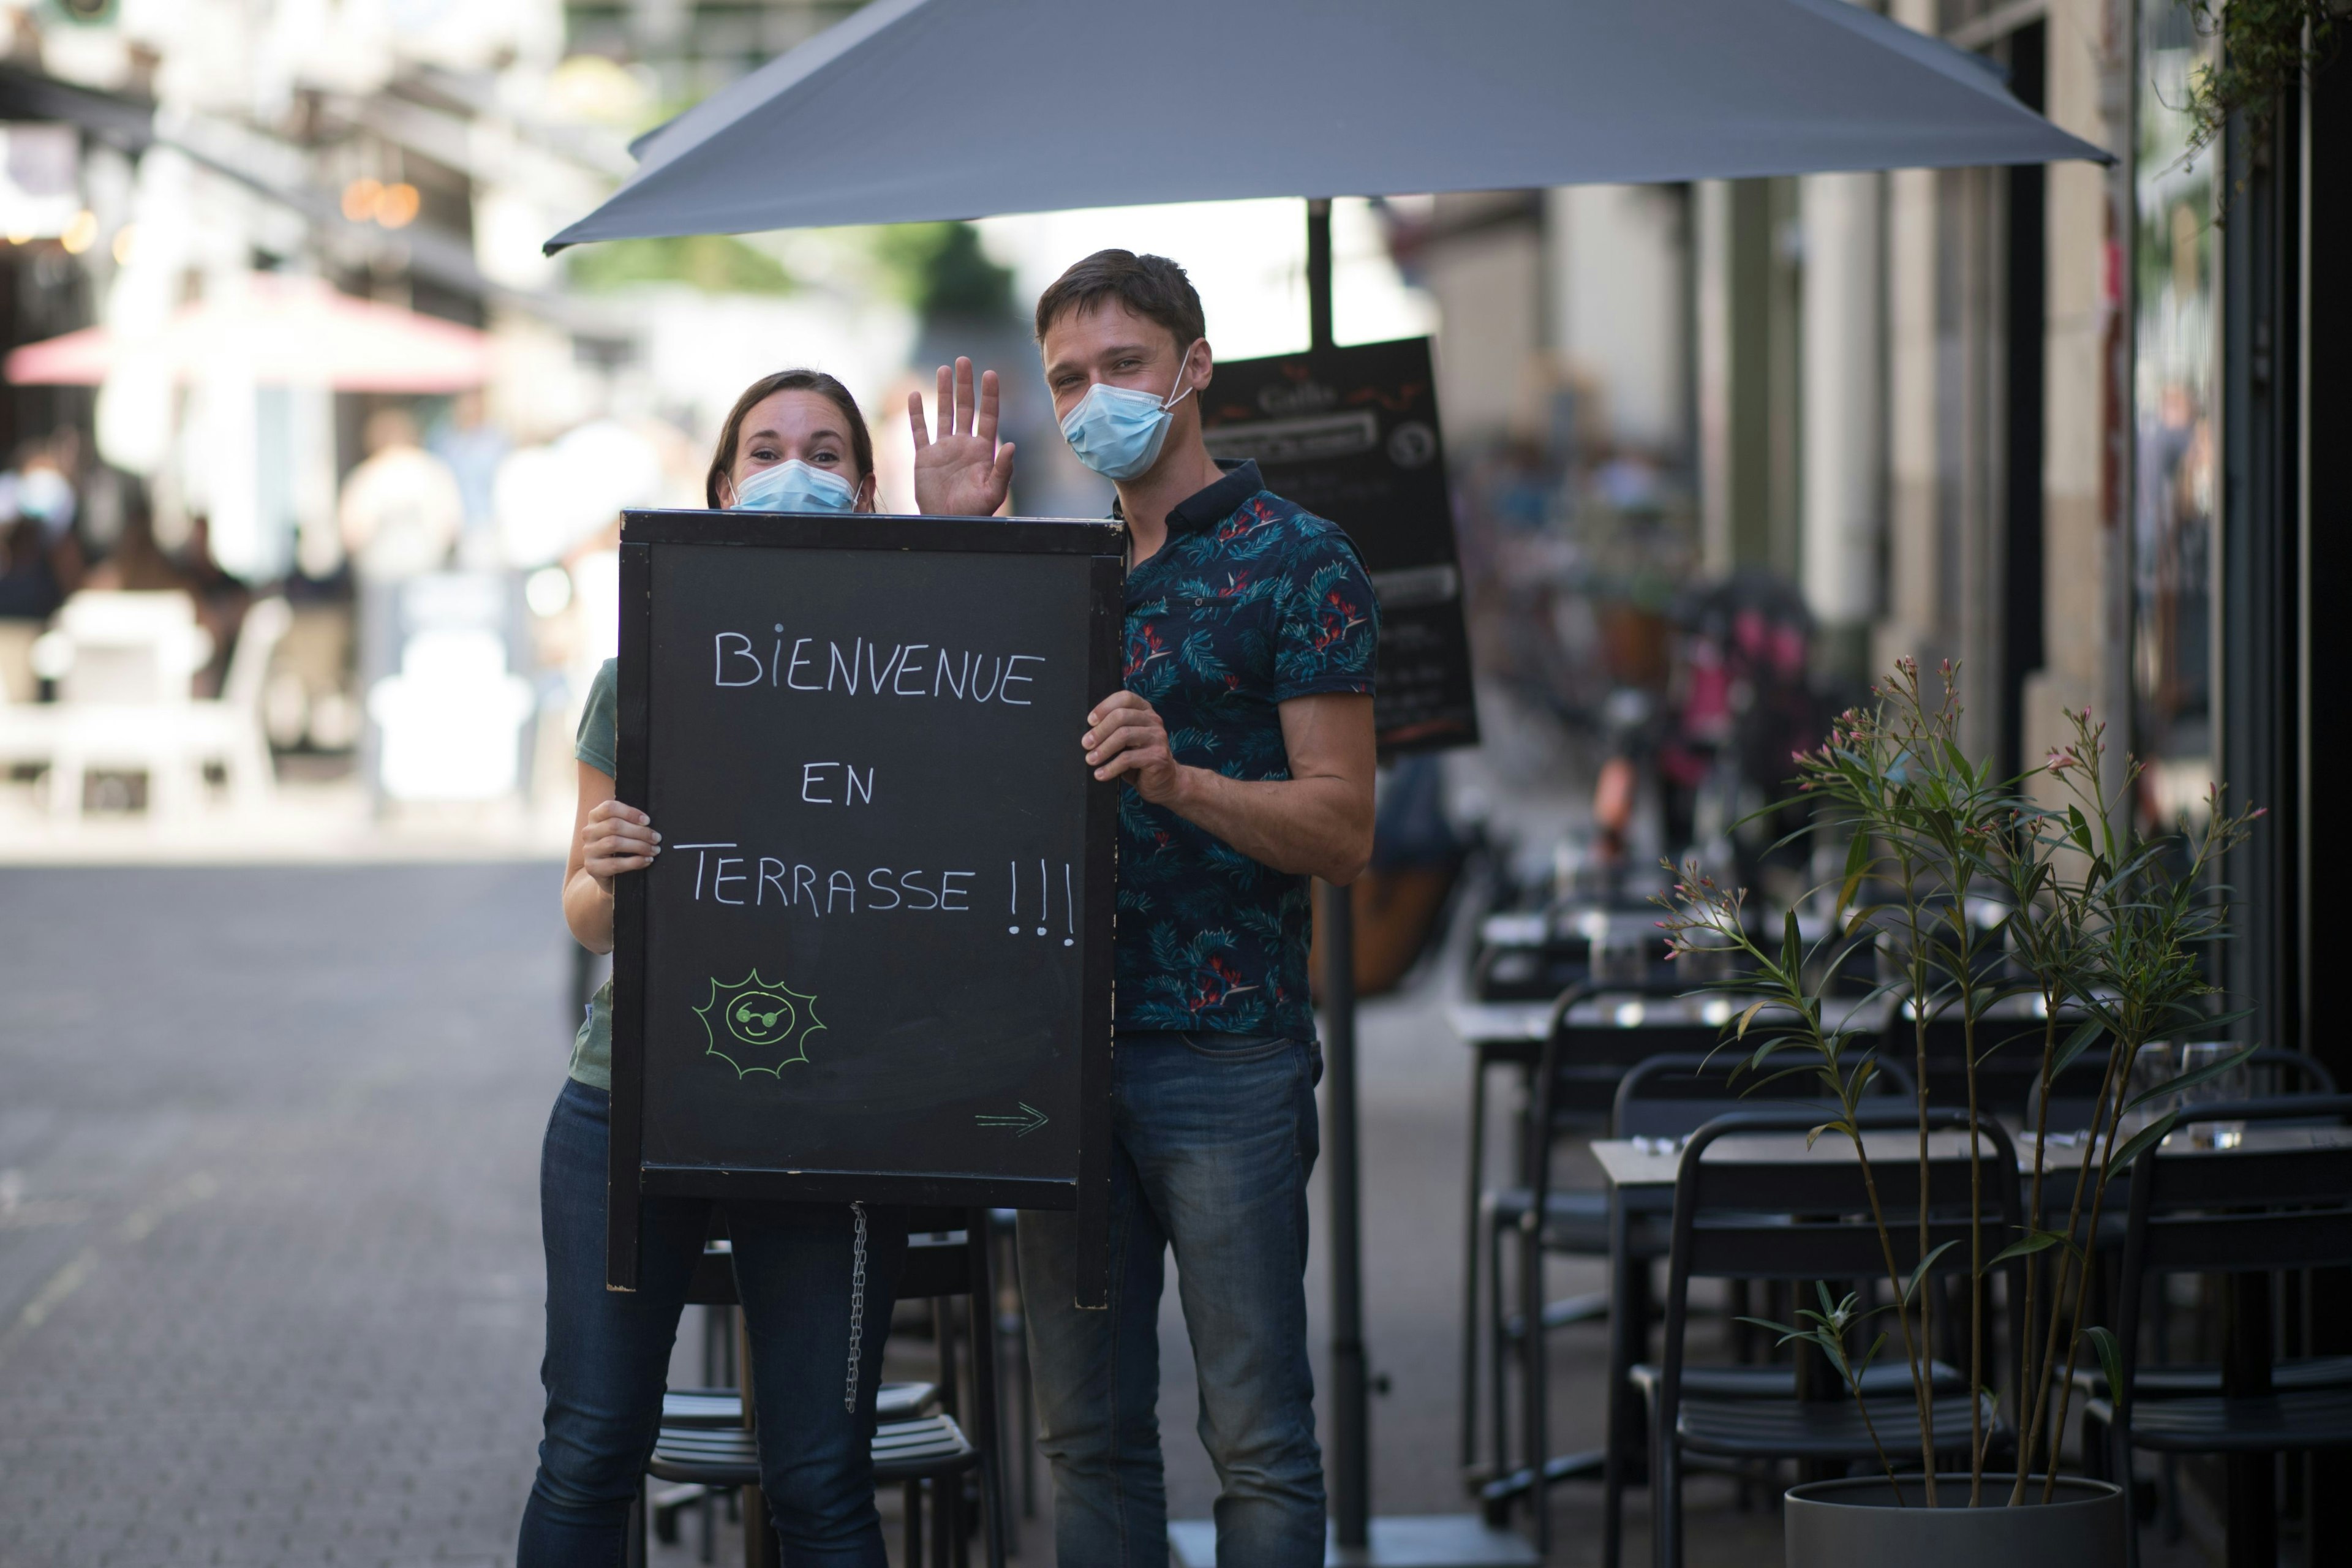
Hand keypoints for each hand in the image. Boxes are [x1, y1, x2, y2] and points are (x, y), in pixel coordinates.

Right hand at [582, 798, 659, 887]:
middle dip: (640, 832)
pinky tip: (647, 860)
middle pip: (614, 825)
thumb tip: (648, 822)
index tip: (647, 821)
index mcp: (595, 817)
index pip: (609, 808)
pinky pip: (615, 863)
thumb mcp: (622, 831)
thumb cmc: (619, 847)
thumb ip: (630, 822)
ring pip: (614, 843)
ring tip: (654, 850)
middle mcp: (589, 832)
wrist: (607, 873)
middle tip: (656, 838)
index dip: (630, 812)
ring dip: (639, 846)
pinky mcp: (592, 867)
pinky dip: (635, 862)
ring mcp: (589, 850)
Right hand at [909, 357, 1015, 516]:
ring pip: (943, 413)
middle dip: (965, 385)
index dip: (989, 395)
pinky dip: (916, 414)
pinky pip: (919, 431)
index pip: (987, 416)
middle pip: (965, 407)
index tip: (990, 374)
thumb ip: (1003, 469)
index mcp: (982, 450)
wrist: (948, 523)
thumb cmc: (975, 511)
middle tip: (963, 361)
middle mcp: (963, 444)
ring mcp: (943, 449)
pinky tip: (914, 396)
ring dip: (943, 392)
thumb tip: (1013, 446)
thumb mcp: (993, 492)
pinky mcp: (924, 456)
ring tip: (944, 369)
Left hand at [1084, 691, 1183, 803]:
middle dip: (1100, 731)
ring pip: (1124, 735)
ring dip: (1103, 749)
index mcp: (1145, 711)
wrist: (1164, 781)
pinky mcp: (1158, 756)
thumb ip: (1114, 730)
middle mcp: (1154, 721)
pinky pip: (1128, 759)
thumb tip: (1087, 733)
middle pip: (1121, 716)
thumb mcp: (1127, 740)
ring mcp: (1158, 738)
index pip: (1125, 698)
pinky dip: (1110, 767)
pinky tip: (1100, 774)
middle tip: (1086, 744)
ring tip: (1090, 759)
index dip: (1105, 707)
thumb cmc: (1139, 759)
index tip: (1090, 721)